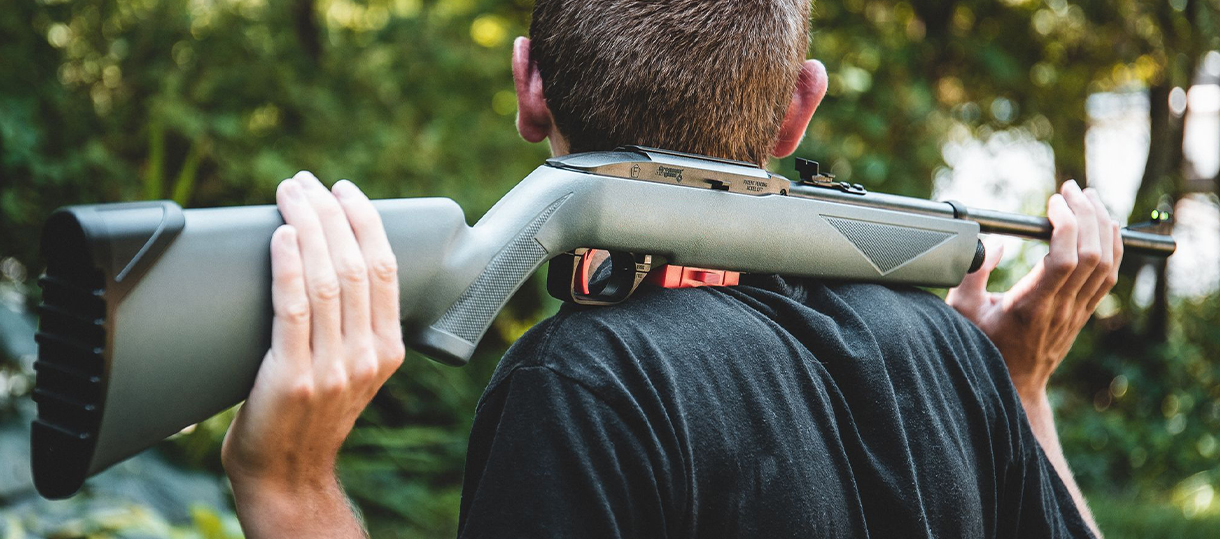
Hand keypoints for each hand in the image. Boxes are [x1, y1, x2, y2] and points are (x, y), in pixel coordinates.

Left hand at [222, 172, 403, 501]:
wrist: (287, 475)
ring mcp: (334, 369)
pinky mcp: (294, 378)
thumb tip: (325, 263)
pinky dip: (289, 266)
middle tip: (305, 182)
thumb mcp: (350, 371)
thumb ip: (351, 329)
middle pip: (355, 265)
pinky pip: (294, 309)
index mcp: (389, 350)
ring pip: (327, 280)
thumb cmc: (308, 415)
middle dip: (330, 212)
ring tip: (288, 194)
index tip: (343, 190)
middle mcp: (368, 356)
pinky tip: (282, 237)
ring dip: (307, 226)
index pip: (385, 269)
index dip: (365, 221)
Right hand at [946, 180, 1122, 404]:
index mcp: (1032, 306)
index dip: (1066, 224)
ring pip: (1107, 263)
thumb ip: (973, 273)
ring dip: (1104, 225)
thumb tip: (994, 243)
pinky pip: (1109, 274)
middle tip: (1071, 190)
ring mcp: (1078, 311)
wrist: (1015, 385)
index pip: (1065, 259)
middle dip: (1087, 214)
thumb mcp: (962, 311)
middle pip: (1093, 254)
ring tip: (1089, 198)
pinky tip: (1104, 225)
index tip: (1051, 202)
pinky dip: (1112, 245)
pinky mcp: (1085, 311)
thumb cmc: (983, 348)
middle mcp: (1062, 308)